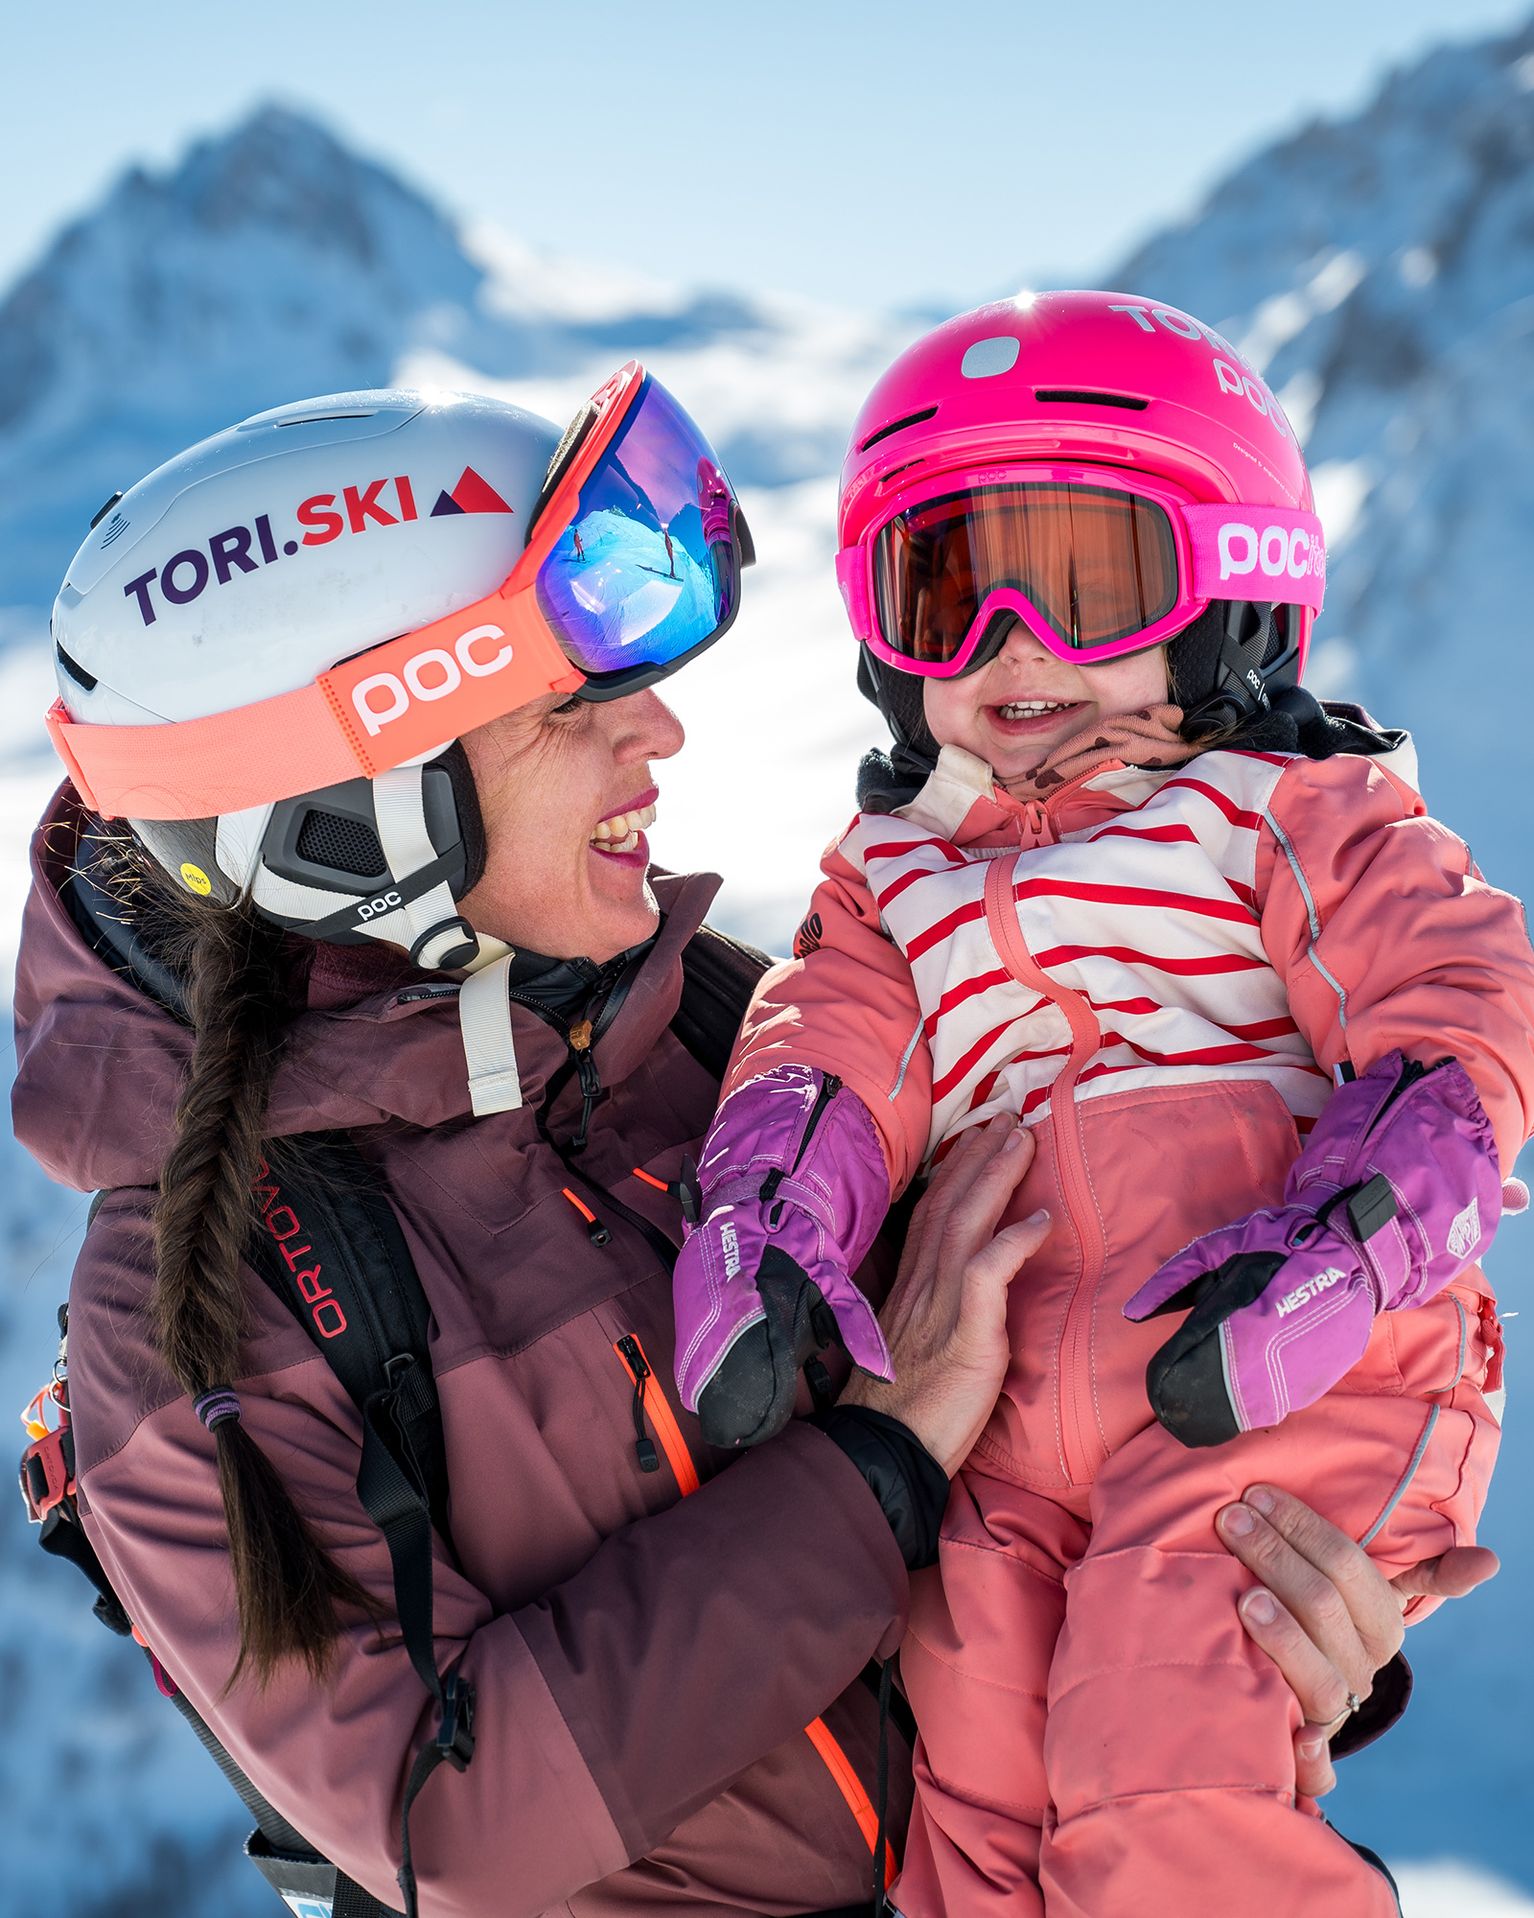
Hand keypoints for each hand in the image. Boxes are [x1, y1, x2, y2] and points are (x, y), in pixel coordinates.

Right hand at [839, 1116, 1050, 1474]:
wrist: (885, 1450)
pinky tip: (1040, 1220)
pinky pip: (988, 1273)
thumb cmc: (906, 1407)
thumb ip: (937, 1311)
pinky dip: (1013, 1241)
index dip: (957, 1171)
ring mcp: (941, 1304)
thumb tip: (966, 1294)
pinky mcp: (966, 1332)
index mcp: (911, 1286)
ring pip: (967, 1221)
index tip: (979, 1137)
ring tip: (1023, 1139)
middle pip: (949, 1202)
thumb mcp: (916, 1346)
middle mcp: (922, 1283)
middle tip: (1007, 1115)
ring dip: (996, 1175)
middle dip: (978, 1154)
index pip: (932, 1213)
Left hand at [1216, 1482, 1499, 1796]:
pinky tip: (1298, 1741)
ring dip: (1281, 1637)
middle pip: (1321, 1608)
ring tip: (1243, 1596)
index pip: (1347, 1568)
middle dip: (1273, 1557)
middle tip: (1230, 1520)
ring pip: (1316, 1677)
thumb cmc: (1331, 1617)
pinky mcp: (1307, 1747)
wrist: (1305, 1685)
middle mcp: (1362, 1668)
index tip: (1258, 1495)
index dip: (1304, 1528)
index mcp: (1382, 1626)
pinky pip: (1317, 1769)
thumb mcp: (1373, 1591)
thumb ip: (1428, 1573)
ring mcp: (1335, 1708)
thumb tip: (1489, 1561)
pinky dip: (1309, 1760)